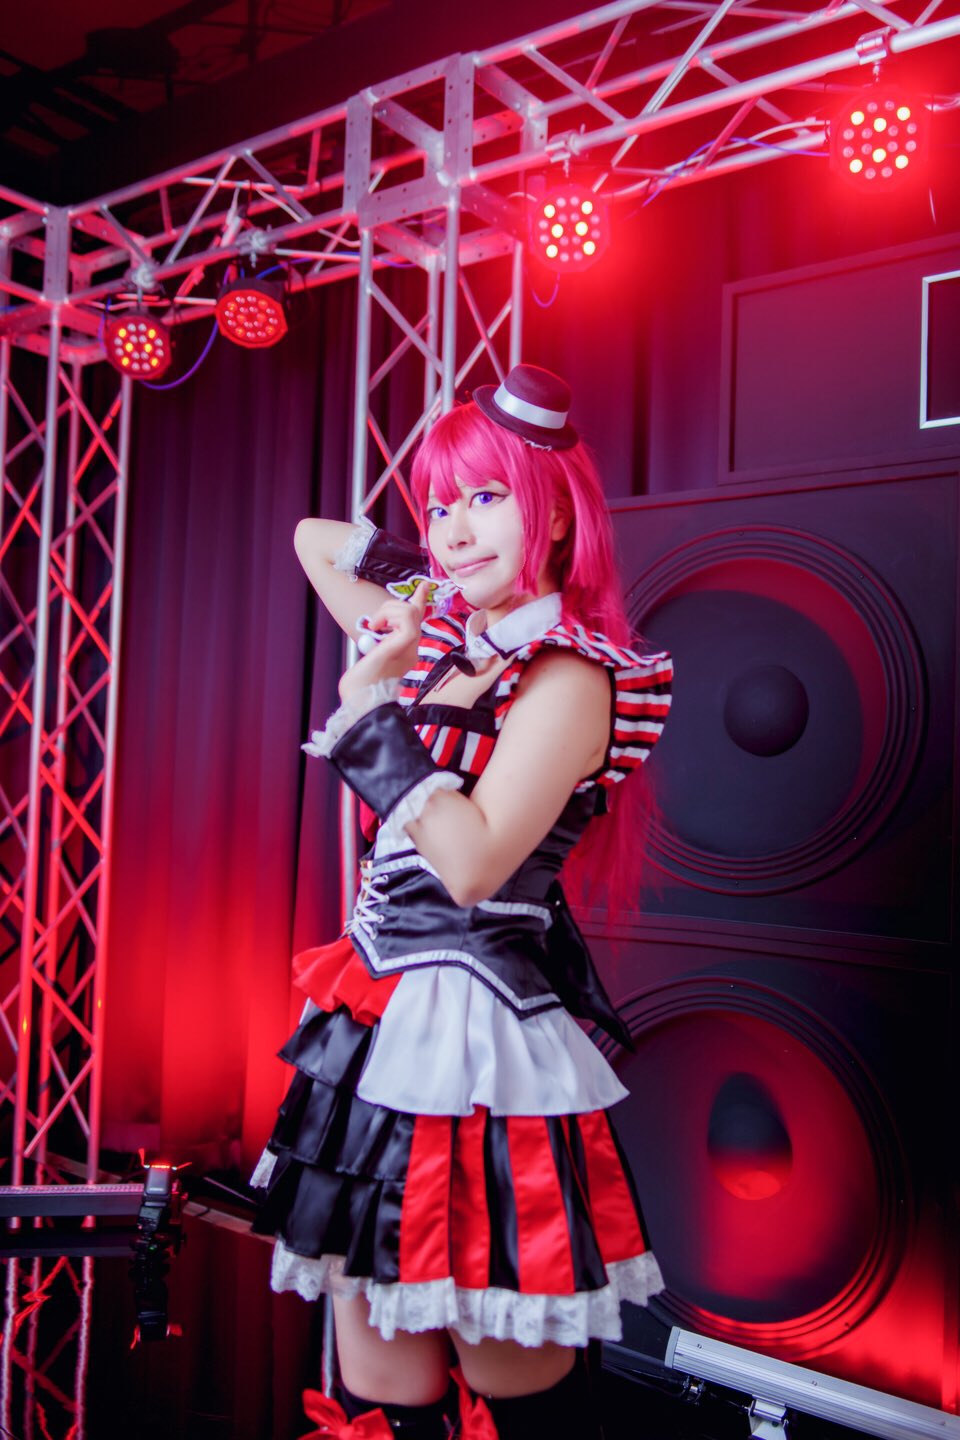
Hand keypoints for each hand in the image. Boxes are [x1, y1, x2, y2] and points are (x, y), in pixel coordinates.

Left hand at [338, 579, 430, 700]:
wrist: (362, 695)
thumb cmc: (362, 680)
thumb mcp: (372, 652)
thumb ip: (381, 637)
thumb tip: (379, 621)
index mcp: (405, 651)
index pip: (416, 621)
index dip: (420, 600)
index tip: (424, 585)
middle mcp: (412, 649)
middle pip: (412, 612)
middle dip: (391, 607)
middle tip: (375, 623)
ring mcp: (412, 647)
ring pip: (409, 611)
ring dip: (387, 611)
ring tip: (375, 626)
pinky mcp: (407, 643)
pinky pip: (407, 618)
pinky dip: (389, 617)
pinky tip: (379, 628)